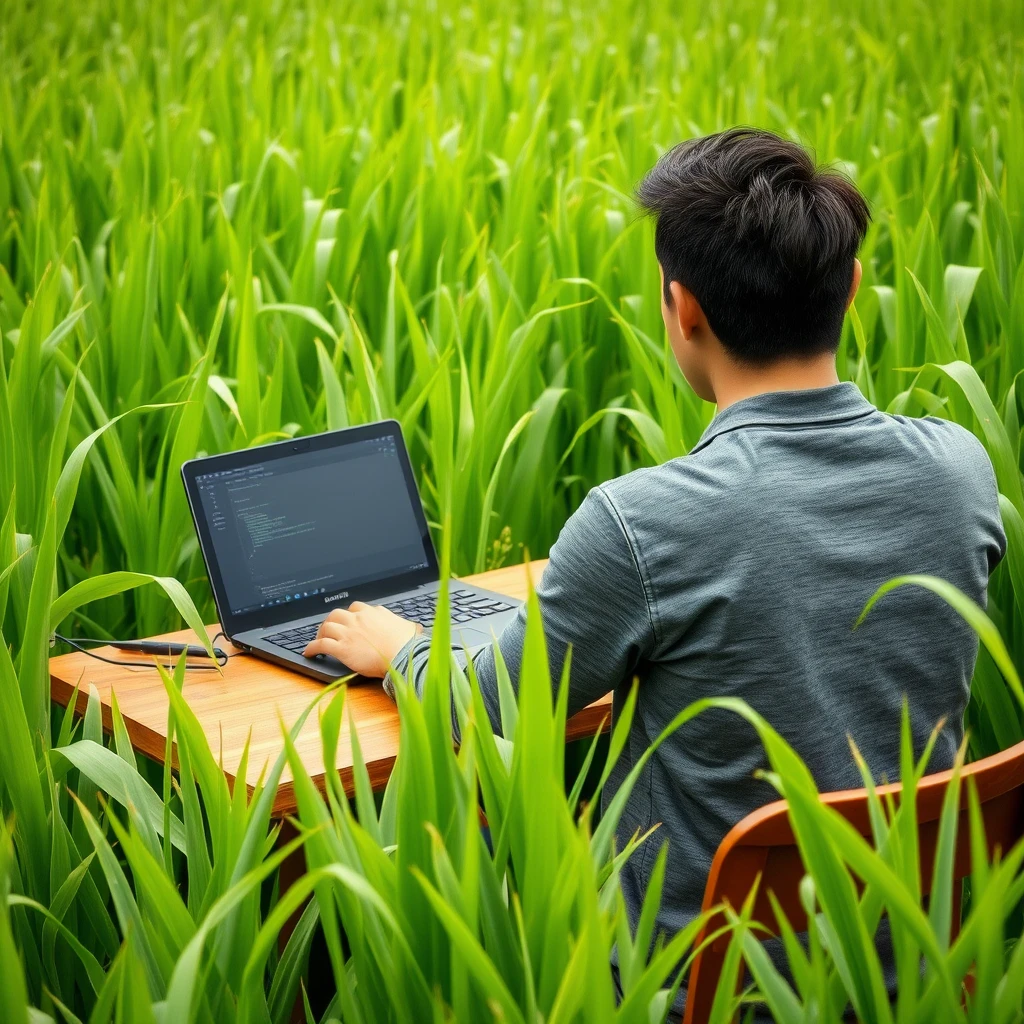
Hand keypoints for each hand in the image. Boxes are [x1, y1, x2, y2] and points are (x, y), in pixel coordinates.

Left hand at [303, 602, 422, 677]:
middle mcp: (358, 619)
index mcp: (373, 613)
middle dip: (331, 621)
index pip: (356, 607)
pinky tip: (308, 652)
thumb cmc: (408, 644)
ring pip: (326, 626)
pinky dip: (311, 648)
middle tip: (330, 630)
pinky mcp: (342, 648)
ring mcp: (348, 632)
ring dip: (320, 633)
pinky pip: (321, 645)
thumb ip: (407, 626)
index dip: (350, 615)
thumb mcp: (409, 629)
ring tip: (318, 640)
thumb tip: (415, 628)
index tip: (349, 621)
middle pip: (337, 614)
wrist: (403, 655)